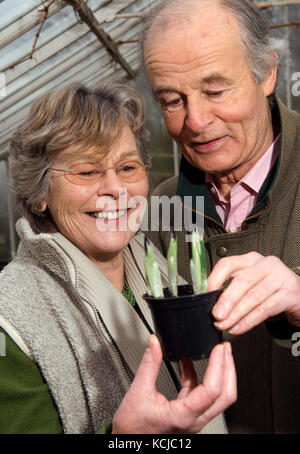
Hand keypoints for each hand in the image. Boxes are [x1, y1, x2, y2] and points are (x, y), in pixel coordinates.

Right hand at [112, 335, 235, 433]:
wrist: (128, 442)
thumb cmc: (132, 427)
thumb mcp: (138, 391)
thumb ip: (149, 364)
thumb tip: (155, 343)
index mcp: (183, 416)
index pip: (211, 390)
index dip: (218, 366)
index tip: (219, 349)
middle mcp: (193, 420)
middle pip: (225, 396)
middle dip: (228, 369)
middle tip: (225, 348)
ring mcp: (193, 419)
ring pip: (218, 397)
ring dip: (219, 373)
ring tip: (215, 353)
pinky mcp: (188, 416)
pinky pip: (201, 395)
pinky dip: (200, 377)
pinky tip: (190, 363)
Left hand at [209, 252, 299, 334]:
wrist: (299, 297)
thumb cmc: (269, 290)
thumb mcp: (250, 284)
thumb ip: (231, 289)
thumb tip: (209, 303)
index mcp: (250, 259)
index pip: (228, 263)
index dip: (215, 279)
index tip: (205, 296)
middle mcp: (266, 264)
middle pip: (242, 280)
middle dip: (226, 300)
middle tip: (216, 315)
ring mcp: (280, 277)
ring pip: (253, 296)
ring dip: (236, 314)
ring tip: (224, 325)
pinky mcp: (290, 293)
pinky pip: (265, 309)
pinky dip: (249, 321)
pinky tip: (238, 328)